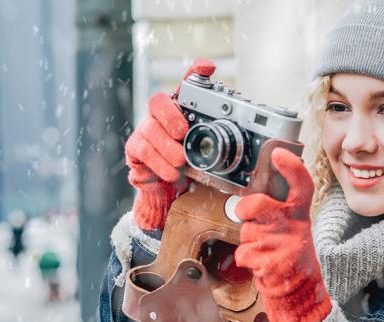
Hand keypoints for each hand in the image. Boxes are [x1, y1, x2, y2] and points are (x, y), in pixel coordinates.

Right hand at [125, 59, 215, 229]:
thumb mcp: (210, 153)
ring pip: (150, 130)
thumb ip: (222, 136)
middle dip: (171, 117)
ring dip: (168, 147)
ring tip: (181, 160)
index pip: (187, 83)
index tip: (208, 67)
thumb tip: (247, 129)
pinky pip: (142, 151)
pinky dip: (159, 164)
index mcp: (182, 110)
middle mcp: (161, 115)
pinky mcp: (135, 150)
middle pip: (158, 101)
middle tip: (183, 133)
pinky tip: (172, 172)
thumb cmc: (190, 165)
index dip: (196, 71)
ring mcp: (145, 131)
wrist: (169, 191)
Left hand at [234, 148, 331, 321]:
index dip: (291, 167)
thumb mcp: (295, 230)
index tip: (279, 153)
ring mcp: (281, 245)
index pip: (302, 185)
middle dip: (244, 209)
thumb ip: (279, 211)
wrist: (300, 294)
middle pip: (257, 204)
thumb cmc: (292, 258)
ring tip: (265, 250)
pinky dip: (247, 260)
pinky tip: (262, 264)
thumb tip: (253, 194)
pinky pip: (243, 253)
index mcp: (300, 216)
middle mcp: (292, 227)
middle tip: (247, 214)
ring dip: (249, 241)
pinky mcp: (268, 263)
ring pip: (246, 232)